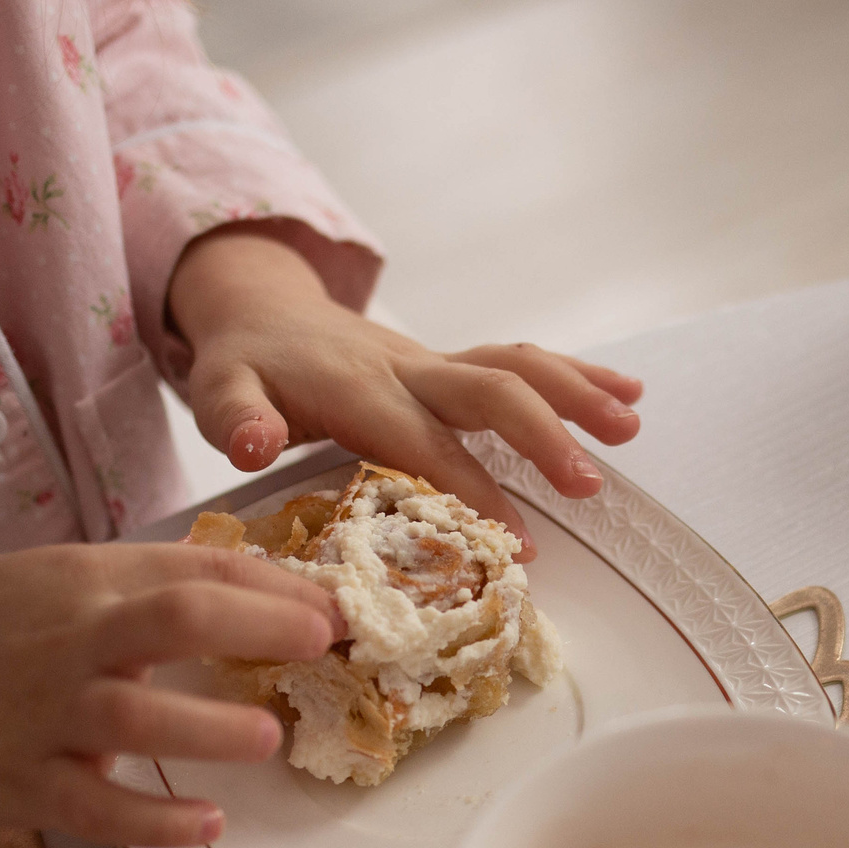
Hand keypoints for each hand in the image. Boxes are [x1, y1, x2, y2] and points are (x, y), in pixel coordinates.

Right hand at [0, 543, 342, 846]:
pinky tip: (206, 825)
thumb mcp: (49, 579)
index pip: (192, 570)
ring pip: (136, 718)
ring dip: (211, 729)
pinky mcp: (13, 784)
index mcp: (81, 582)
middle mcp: (66, 640)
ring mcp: (38, 715)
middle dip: (257, 626)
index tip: (330, 607)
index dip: (272, 585)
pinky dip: (154, 821)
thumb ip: (138, 588)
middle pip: (174, 619)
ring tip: (267, 738)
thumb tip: (251, 592)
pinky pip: (95, 809)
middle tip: (322, 644)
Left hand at [166, 225, 644, 555]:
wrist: (261, 307)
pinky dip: (576, 375)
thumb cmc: (245, 364)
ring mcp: (435, 364)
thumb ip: (235, 419)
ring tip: (628, 427)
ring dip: (576, 393)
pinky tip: (627, 395)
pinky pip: (521, 363)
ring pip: (516, 366)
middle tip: (589, 484)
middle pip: (488, 391)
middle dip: (542, 434)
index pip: (424, 442)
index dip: (472, 487)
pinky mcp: (451, 366)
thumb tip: (254, 444)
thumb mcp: (219, 389)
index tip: (515, 540)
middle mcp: (408, 369)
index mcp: (359, 388)